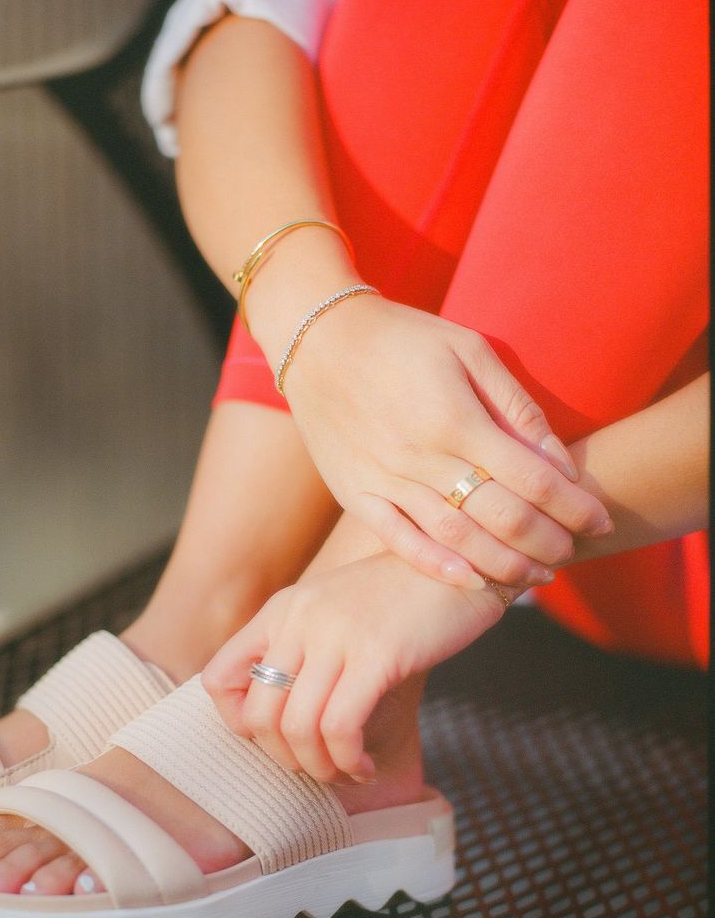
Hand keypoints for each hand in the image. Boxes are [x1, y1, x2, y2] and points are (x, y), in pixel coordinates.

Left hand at [202, 552, 507, 783]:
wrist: (461, 562)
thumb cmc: (401, 600)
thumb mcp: (334, 613)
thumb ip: (301, 649)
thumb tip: (276, 718)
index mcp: (281, 611)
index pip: (218, 679)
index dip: (237, 724)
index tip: (277, 738)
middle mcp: (298, 620)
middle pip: (258, 716)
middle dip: (285, 759)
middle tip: (318, 767)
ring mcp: (336, 634)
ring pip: (298, 728)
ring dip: (321, 767)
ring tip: (347, 772)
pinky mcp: (378, 653)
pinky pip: (340, 726)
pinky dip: (348, 759)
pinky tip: (365, 766)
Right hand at [275, 294, 612, 588]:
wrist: (319, 341)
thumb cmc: (403, 338)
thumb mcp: (469, 350)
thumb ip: (515, 407)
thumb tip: (557, 461)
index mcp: (456, 418)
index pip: (532, 477)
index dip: (573, 506)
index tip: (599, 519)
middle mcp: (421, 457)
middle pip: (500, 516)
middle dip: (546, 541)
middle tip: (571, 554)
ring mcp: (385, 480)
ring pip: (455, 537)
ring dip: (502, 563)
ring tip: (534, 576)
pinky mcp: (356, 494)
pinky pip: (399, 541)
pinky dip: (437, 565)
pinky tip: (471, 579)